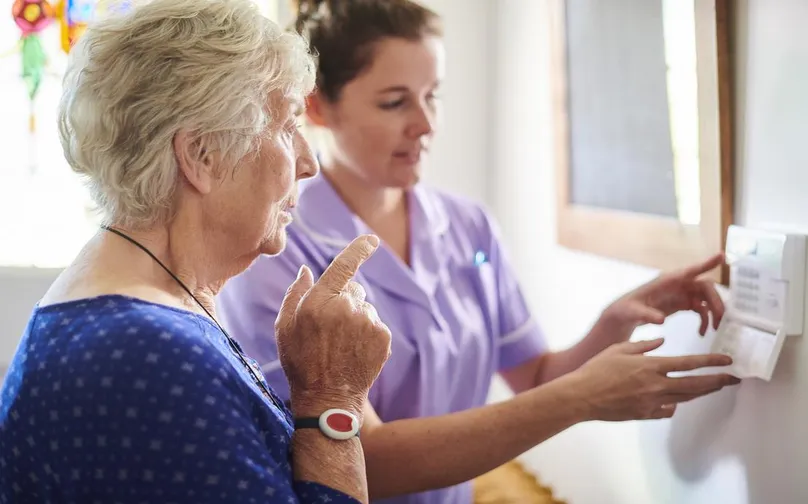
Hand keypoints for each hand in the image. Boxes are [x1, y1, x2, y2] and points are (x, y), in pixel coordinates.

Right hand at [275, 235, 391, 416]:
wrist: (328, 398)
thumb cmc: (301, 362)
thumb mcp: (285, 327)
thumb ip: (296, 294)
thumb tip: (305, 270)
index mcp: (320, 301)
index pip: (343, 265)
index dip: (359, 249)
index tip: (370, 240)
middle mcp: (346, 307)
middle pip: (353, 290)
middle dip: (344, 301)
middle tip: (331, 329)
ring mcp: (367, 322)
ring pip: (365, 308)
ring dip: (356, 319)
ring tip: (342, 345)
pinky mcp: (383, 337)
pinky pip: (376, 325)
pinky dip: (368, 334)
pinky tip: (354, 352)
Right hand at [569, 338, 738, 420]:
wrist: (582, 396)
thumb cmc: (597, 370)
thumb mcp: (619, 349)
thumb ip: (643, 345)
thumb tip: (662, 342)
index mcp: (651, 366)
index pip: (689, 363)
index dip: (711, 362)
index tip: (727, 361)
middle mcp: (656, 385)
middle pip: (695, 385)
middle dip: (717, 381)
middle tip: (733, 379)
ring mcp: (652, 402)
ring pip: (685, 398)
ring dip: (703, 393)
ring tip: (715, 388)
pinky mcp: (644, 414)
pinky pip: (667, 410)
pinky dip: (675, 405)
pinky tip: (678, 402)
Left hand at [597, 253, 725, 343]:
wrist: (624, 316)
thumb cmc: (626, 309)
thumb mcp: (633, 312)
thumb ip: (646, 314)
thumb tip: (661, 320)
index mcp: (667, 281)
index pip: (690, 270)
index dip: (706, 263)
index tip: (721, 256)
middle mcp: (678, 284)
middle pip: (705, 287)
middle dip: (715, 301)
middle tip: (721, 318)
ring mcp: (681, 293)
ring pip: (706, 298)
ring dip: (714, 312)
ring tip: (715, 329)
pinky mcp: (682, 303)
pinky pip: (701, 309)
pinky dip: (705, 320)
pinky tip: (702, 332)